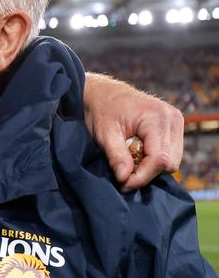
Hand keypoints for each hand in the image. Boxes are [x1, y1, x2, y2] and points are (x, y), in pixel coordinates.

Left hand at [84, 75, 183, 191]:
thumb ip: (116, 156)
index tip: (123, 184)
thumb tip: (125, 178)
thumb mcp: (104, 134)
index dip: (142, 176)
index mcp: (158, 117)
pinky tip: (136, 155)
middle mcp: (173, 119)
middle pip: (170, 163)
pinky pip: (169, 154)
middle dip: (146, 173)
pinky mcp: (173, 128)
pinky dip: (152, 160)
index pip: (160, 159)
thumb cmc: (102, 110)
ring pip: (172, 161)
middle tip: (123, 174)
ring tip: (128, 162)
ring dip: (150, 168)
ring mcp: (176, 123)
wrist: (104, 93)